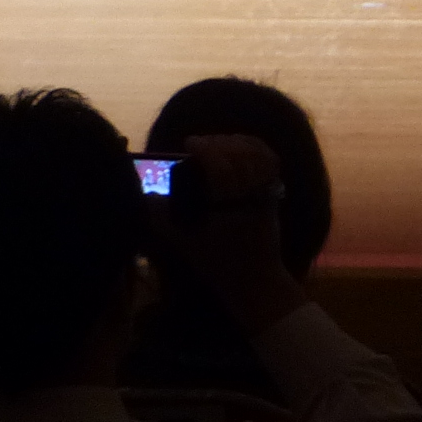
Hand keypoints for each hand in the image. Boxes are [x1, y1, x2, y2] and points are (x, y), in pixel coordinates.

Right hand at [161, 134, 306, 335]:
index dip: (205, 147)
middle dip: (219, 142)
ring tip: (218, 143)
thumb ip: (164, 219)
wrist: (256, 279)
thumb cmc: (219, 264)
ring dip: (238, 142)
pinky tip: (242, 149)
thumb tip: (145, 198)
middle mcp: (252, 190)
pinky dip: (257, 148)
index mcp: (230, 201)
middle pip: (240, 153)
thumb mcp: (186, 243)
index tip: (190, 142)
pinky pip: (271, 161)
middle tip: (200, 143)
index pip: (220, 163)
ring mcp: (268, 189)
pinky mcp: (277, 192)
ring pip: (258, 154)